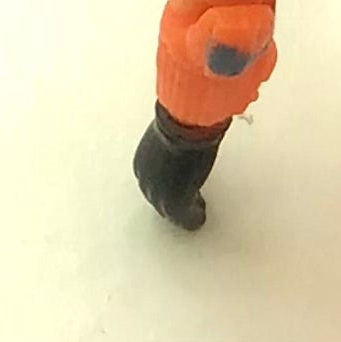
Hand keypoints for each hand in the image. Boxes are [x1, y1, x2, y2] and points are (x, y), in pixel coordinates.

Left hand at [133, 105, 229, 229]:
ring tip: (196, 211)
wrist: (186, 128)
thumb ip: (175, 145)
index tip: (179, 187)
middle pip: (159, 199)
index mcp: (141, 163)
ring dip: (184, 211)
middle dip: (175, 200)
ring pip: (170, 210)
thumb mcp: (174, 135)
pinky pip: (184, 218)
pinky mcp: (175, 202)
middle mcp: (145, 180)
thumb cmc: (181, 123)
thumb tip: (185, 139)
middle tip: (189, 203)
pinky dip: (193, 218)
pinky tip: (199, 218)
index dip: (168, 186)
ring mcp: (158, 193)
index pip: (153, 182)